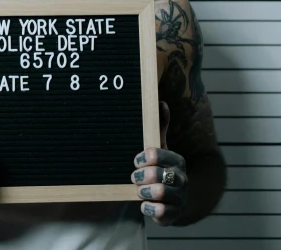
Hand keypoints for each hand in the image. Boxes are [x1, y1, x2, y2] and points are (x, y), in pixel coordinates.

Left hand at [131, 101, 187, 225]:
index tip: (137, 161)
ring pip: (160, 193)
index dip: (143, 158)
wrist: (172, 200)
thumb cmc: (162, 170)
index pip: (156, 154)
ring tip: (140, 190)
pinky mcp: (174, 215)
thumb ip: (159, 127)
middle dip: (140, 176)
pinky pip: (159, 212)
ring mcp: (180, 198)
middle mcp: (182, 179)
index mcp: (177, 161)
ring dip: (143, 192)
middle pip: (157, 175)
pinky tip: (146, 204)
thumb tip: (161, 102)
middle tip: (135, 178)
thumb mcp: (160, 149)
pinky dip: (148, 208)